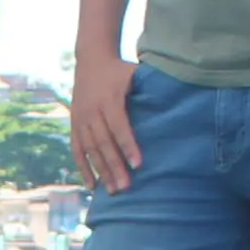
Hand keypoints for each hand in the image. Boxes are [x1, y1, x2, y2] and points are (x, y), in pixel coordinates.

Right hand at [71, 45, 141, 194]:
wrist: (90, 59)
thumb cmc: (119, 70)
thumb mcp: (134, 74)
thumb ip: (149, 88)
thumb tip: (174, 102)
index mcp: (109, 99)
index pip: (119, 127)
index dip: (128, 146)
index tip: (138, 165)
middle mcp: (92, 111)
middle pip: (103, 143)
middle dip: (115, 166)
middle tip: (126, 187)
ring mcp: (80, 119)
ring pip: (90, 149)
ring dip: (101, 171)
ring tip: (112, 190)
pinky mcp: (74, 125)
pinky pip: (77, 150)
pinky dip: (83, 168)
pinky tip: (92, 186)